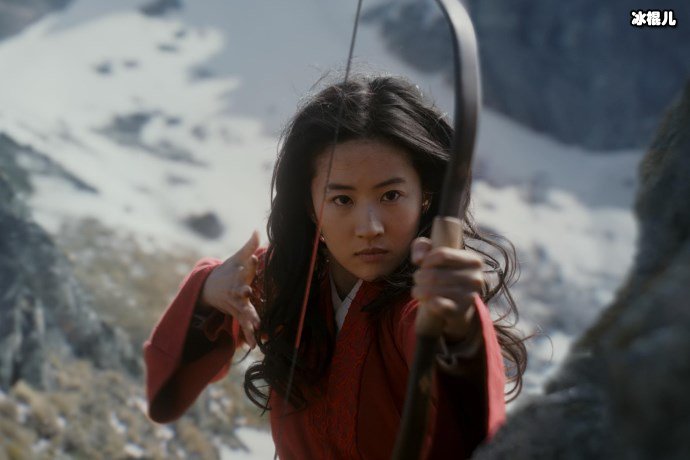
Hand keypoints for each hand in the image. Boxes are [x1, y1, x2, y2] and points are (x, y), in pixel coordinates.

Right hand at [200, 231, 260, 347]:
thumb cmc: (230, 270)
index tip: (252, 263)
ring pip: (243, 312)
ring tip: (255, 328)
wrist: (211, 287)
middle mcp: (235, 292)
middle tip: (248, 294)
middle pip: (240, 294)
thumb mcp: (238, 257)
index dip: (248, 268)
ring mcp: (236, 304)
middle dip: (244, 295)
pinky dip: (248, 335)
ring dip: (248, 320)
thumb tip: (257, 230)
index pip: (243, 271)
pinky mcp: (238, 314)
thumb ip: (249, 246)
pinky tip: (253, 345)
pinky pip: (244, 325)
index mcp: (237, 276)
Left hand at [410, 237, 484, 341]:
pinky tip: (426, 300)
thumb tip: (418, 259)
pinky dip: (427, 302)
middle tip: (417, 279)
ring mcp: (470, 296)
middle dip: (419, 276)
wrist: (456, 302)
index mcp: (473, 260)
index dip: (427, 260)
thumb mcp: (433, 254)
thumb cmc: (443, 271)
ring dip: (418, 290)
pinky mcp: (460, 311)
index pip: (442, 254)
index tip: (424, 265)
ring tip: (417, 289)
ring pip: (432, 290)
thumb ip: (421, 246)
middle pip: (434, 274)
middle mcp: (475, 278)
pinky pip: (438, 305)